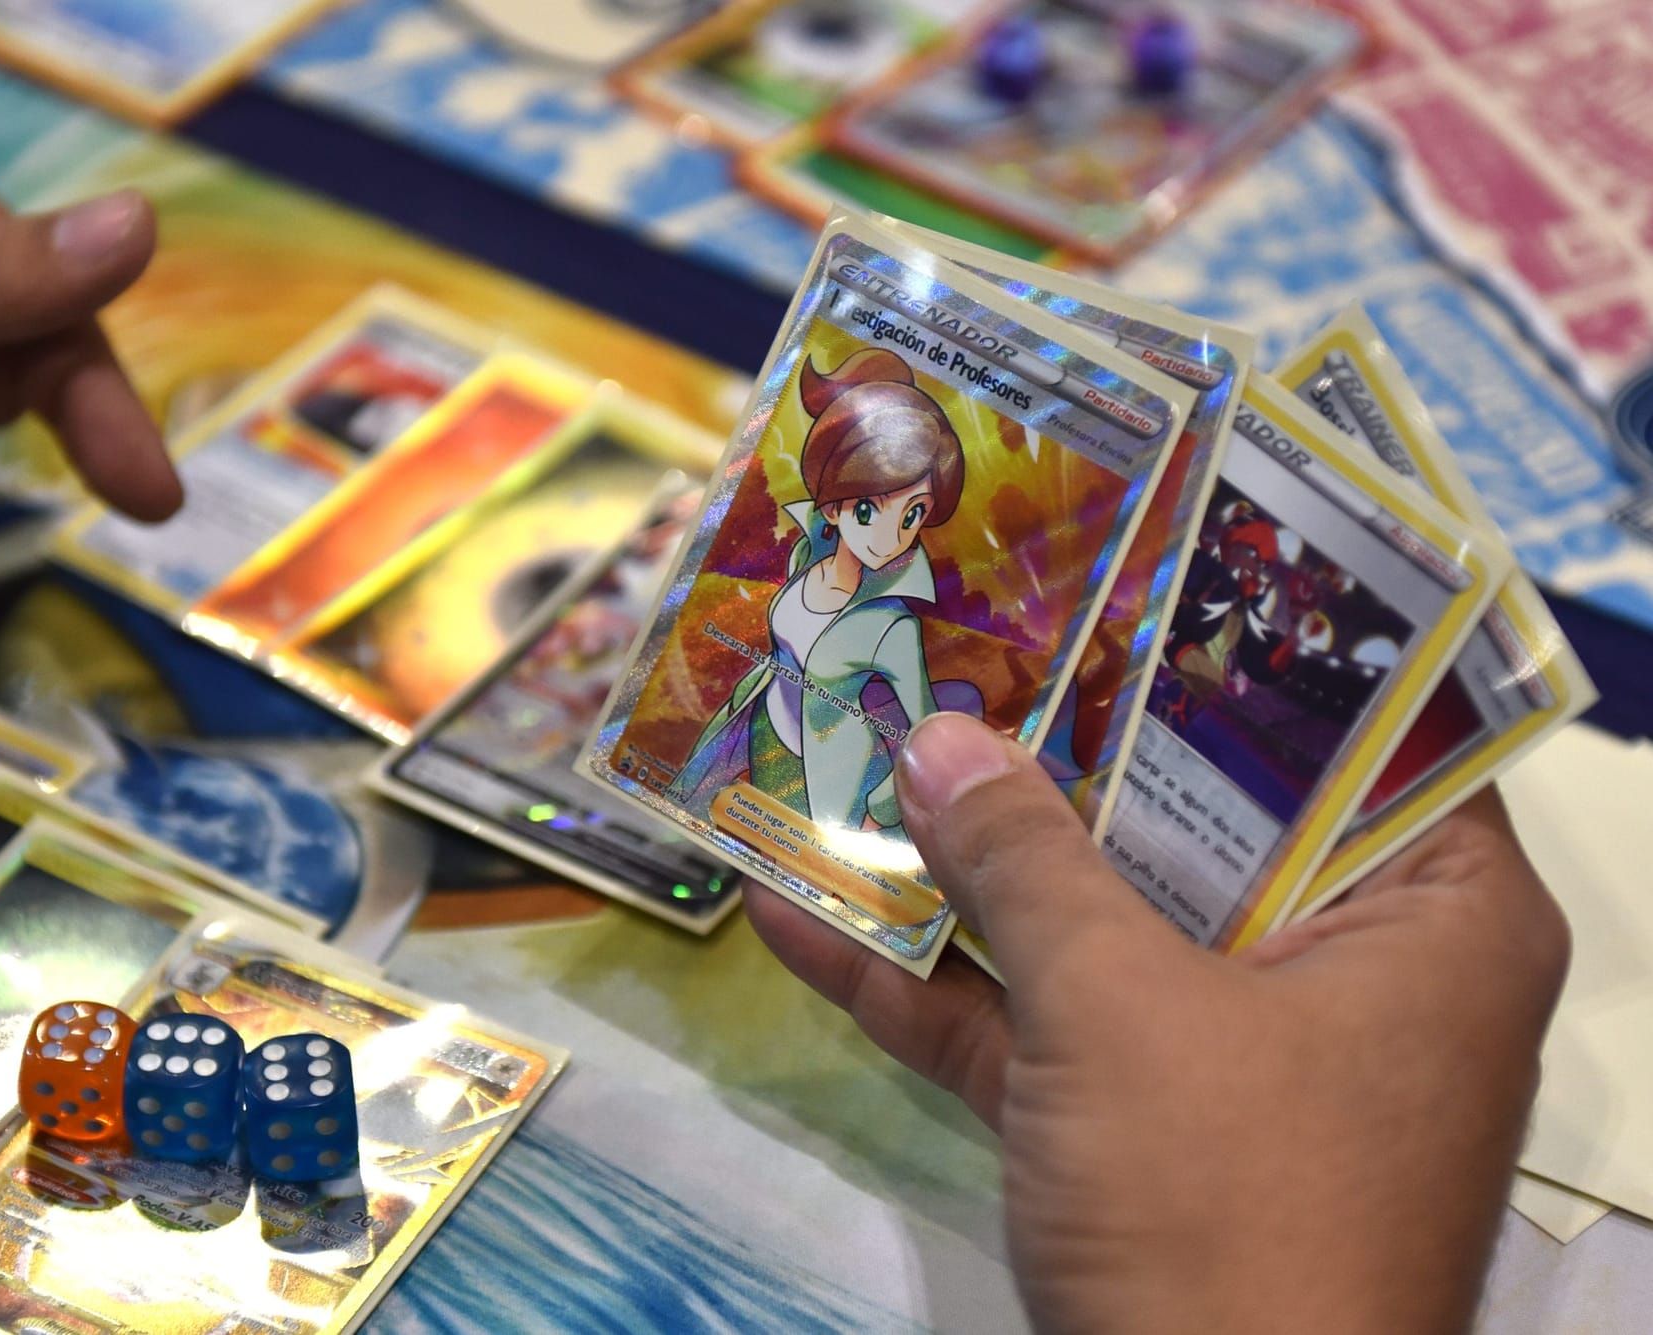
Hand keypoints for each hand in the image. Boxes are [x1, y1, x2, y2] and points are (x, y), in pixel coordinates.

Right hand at [749, 712, 1568, 1334]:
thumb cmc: (1229, 1207)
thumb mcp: (1120, 1011)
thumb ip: (1022, 861)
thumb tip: (932, 733)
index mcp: (1427, 917)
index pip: (1351, 731)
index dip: (1229, 639)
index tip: (1115, 558)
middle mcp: (1345, 969)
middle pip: (1192, 818)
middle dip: (1054, 742)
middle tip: (956, 630)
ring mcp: (1233, 1057)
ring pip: (1096, 923)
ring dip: (965, 862)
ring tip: (846, 745)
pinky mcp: (1139, 1133)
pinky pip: (1036, 1030)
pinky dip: (927, 987)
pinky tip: (790, 915)